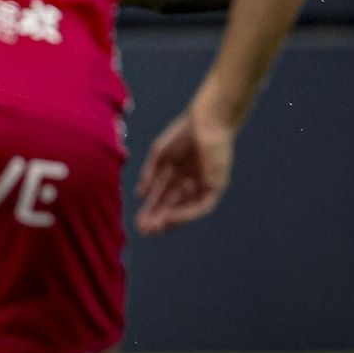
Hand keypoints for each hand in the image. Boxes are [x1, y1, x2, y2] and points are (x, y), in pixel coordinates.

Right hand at [134, 107, 236, 235]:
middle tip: (143, 231)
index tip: (138, 222)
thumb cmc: (183, 133)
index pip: (162, 197)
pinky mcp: (215, 187)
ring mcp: (202, 186)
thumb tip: (139, 195)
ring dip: (170, 220)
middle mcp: (189, 183)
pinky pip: (200, 206)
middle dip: (158, 219)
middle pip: (172, 206)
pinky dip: (185, 213)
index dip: (151, 210)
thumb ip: (150, 174)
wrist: (207, 121)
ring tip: (154, 228)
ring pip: (185, 209)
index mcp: (177, 174)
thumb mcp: (160, 155)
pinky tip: (170, 218)